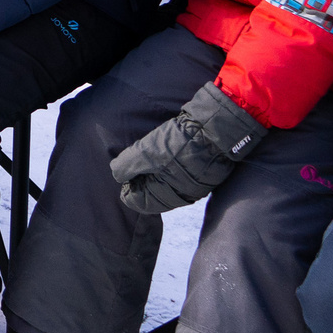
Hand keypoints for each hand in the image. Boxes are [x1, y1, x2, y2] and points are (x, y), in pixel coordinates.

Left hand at [111, 82, 266, 214]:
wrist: (216, 129)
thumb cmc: (181, 143)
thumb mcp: (147, 152)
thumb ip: (128, 166)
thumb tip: (117, 176)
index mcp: (170, 195)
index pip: (140, 203)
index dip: (126, 189)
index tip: (121, 175)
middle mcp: (184, 195)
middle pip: (152, 194)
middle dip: (138, 182)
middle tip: (129, 164)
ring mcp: (194, 184)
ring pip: (164, 184)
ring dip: (151, 174)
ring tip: (143, 156)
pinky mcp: (201, 171)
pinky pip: (177, 175)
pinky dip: (165, 168)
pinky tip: (160, 154)